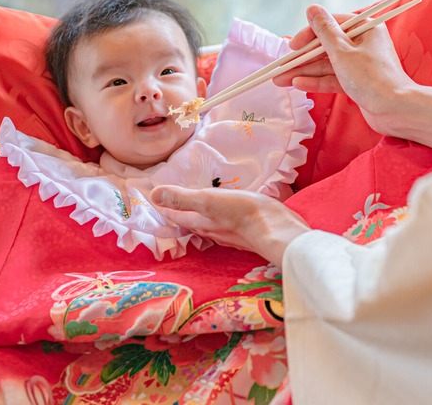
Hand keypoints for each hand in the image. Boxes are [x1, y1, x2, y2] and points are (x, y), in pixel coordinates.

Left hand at [150, 185, 309, 265]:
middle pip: (193, 224)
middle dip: (182, 215)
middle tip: (174, 206)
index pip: (178, 218)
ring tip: (198, 209)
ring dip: (202, 219)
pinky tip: (228, 214)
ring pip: (210, 227)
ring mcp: (231, 235)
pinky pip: (228, 226)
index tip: (156, 203)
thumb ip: (183, 198)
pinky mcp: (247, 233)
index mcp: (202, 223)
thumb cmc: (243, 213)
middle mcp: (214, 232)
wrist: (278, 231)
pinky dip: (221, 219)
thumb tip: (153, 195)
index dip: (166, 210)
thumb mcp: (209, 200)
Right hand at [273, 5, 431, 147]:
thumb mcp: (342, 51)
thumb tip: (312, 8)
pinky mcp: (358, 82)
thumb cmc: (371, 77)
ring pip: (327, 64)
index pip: (331, 24)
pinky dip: (317, 81)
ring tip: (280, 80)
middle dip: (302, 58)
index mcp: (365, 28)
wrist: (395, 109)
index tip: (292, 46)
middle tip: (280, 67)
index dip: (308, 34)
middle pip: (326, 46)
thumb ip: (324, 31)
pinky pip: (334, 78)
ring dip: (305, 71)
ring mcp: (361, 64)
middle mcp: (363, 43)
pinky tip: (298, 84)